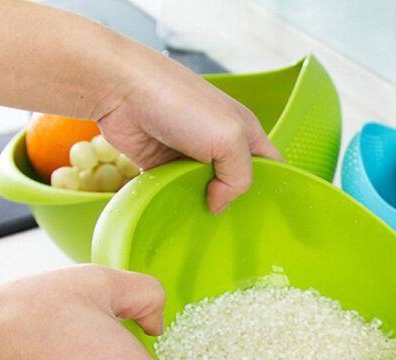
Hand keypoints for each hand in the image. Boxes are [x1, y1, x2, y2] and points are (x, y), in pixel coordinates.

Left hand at [0, 0, 280, 213]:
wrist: (119, 90)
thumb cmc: (180, 103)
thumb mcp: (230, 138)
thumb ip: (239, 177)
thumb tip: (219, 205)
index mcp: (245, 131)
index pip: (272, 166)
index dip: (275, 190)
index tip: (270, 219)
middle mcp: (221, 143)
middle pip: (238, 184)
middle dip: (238, 205)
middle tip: (236, 231)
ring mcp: (191, 156)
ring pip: (208, 192)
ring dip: (205, 208)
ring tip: (207, 230)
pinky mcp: (163, 166)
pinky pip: (177, 192)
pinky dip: (178, 204)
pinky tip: (180, 218)